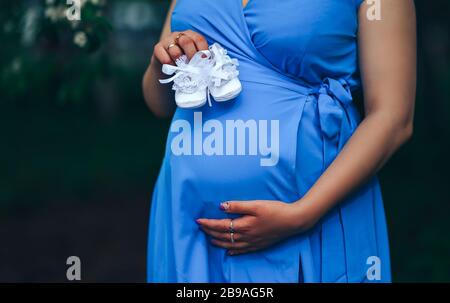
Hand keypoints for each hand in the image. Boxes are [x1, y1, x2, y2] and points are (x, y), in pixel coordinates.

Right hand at [152, 30, 208, 66]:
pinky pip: (165, 58)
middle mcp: (179, 35)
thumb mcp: (194, 58)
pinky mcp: (158, 48)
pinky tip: (172, 68)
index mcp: (191, 36)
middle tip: (193, 66)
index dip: (203, 50)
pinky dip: (170, 65)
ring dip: (180, 63)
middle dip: (191, 56)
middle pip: (186, 42)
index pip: (199, 39)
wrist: (168, 69)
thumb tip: (207, 66)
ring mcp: (167, 40)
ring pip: (175, 51)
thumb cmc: (184, 62)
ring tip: (182, 69)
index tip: (204, 61)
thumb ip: (200, 59)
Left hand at [196, 200, 315, 255]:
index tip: (198, 220)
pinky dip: (233, 251)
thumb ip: (237, 206)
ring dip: (218, 242)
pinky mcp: (259, 245)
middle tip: (201, 228)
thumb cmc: (275, 210)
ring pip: (230, 245)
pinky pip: (242, 251)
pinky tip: (229, 251)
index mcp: (244, 225)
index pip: (220, 226)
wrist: (293, 221)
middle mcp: (246, 237)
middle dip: (210, 232)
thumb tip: (220, 206)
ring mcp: (252, 243)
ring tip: (210, 239)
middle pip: (223, 236)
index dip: (208, 224)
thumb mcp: (256, 204)